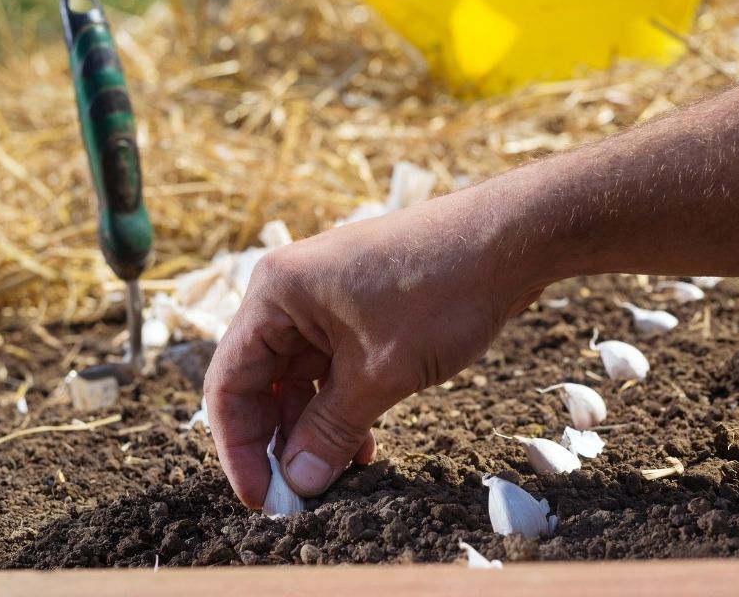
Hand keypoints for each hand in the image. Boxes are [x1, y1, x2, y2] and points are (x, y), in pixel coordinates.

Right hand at [203, 189, 543, 505]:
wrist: (508, 238)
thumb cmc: (441, 291)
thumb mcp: (382, 373)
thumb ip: (331, 430)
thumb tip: (298, 483)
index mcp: (276, 293)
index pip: (230, 383)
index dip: (239, 448)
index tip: (263, 499)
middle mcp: (292, 291)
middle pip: (262, 381)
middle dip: (280, 441)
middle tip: (301, 497)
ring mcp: (328, 297)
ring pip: (302, 378)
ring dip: (315, 428)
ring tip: (340, 475)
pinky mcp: (362, 306)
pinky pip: (335, 366)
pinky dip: (343, 405)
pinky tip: (363, 445)